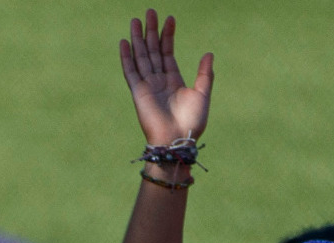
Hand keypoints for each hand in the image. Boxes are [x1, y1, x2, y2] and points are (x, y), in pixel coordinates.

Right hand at [119, 9, 212, 145]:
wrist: (177, 138)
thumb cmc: (192, 121)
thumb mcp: (202, 94)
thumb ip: (204, 74)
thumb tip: (208, 53)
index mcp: (173, 80)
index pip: (167, 52)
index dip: (167, 36)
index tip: (169, 19)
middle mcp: (158, 81)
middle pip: (152, 50)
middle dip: (151, 31)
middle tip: (150, 11)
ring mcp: (147, 86)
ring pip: (141, 57)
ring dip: (138, 38)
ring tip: (136, 20)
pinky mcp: (138, 92)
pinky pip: (131, 71)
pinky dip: (127, 57)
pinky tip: (125, 42)